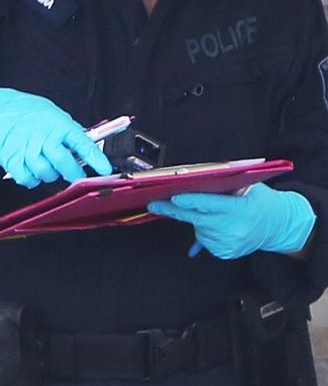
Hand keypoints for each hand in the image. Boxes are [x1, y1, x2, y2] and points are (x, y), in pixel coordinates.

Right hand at [0, 87, 112, 187]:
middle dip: (74, 174)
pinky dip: (32, 179)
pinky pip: (28, 179)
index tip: (105, 170)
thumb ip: (67, 130)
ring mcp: (26, 149)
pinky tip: (32, 168)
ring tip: (46, 164)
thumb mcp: (52, 112)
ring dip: (50, 175)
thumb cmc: (25, 110)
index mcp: (57, 123)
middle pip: (64, 164)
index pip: (81, 142)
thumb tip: (85, 146)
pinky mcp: (11, 160)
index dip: (95, 158)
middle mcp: (43, 136)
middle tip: (75, 176)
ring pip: (46, 174)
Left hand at [148, 183, 315, 259]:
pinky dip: (203, 230)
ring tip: (211, 212)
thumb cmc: (259, 199)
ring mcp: (230, 244)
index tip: (172, 198)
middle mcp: (234, 230)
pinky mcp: (226, 253)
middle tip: (154, 204)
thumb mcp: (246, 186)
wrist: (279, 225)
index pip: (209, 205)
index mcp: (239, 209)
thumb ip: (222, 184)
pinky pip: (204, 241)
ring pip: (199, 229)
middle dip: (174, 211)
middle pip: (197, 219)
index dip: (189, 201)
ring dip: (196, 219)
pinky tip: (214, 224)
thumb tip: (194, 181)